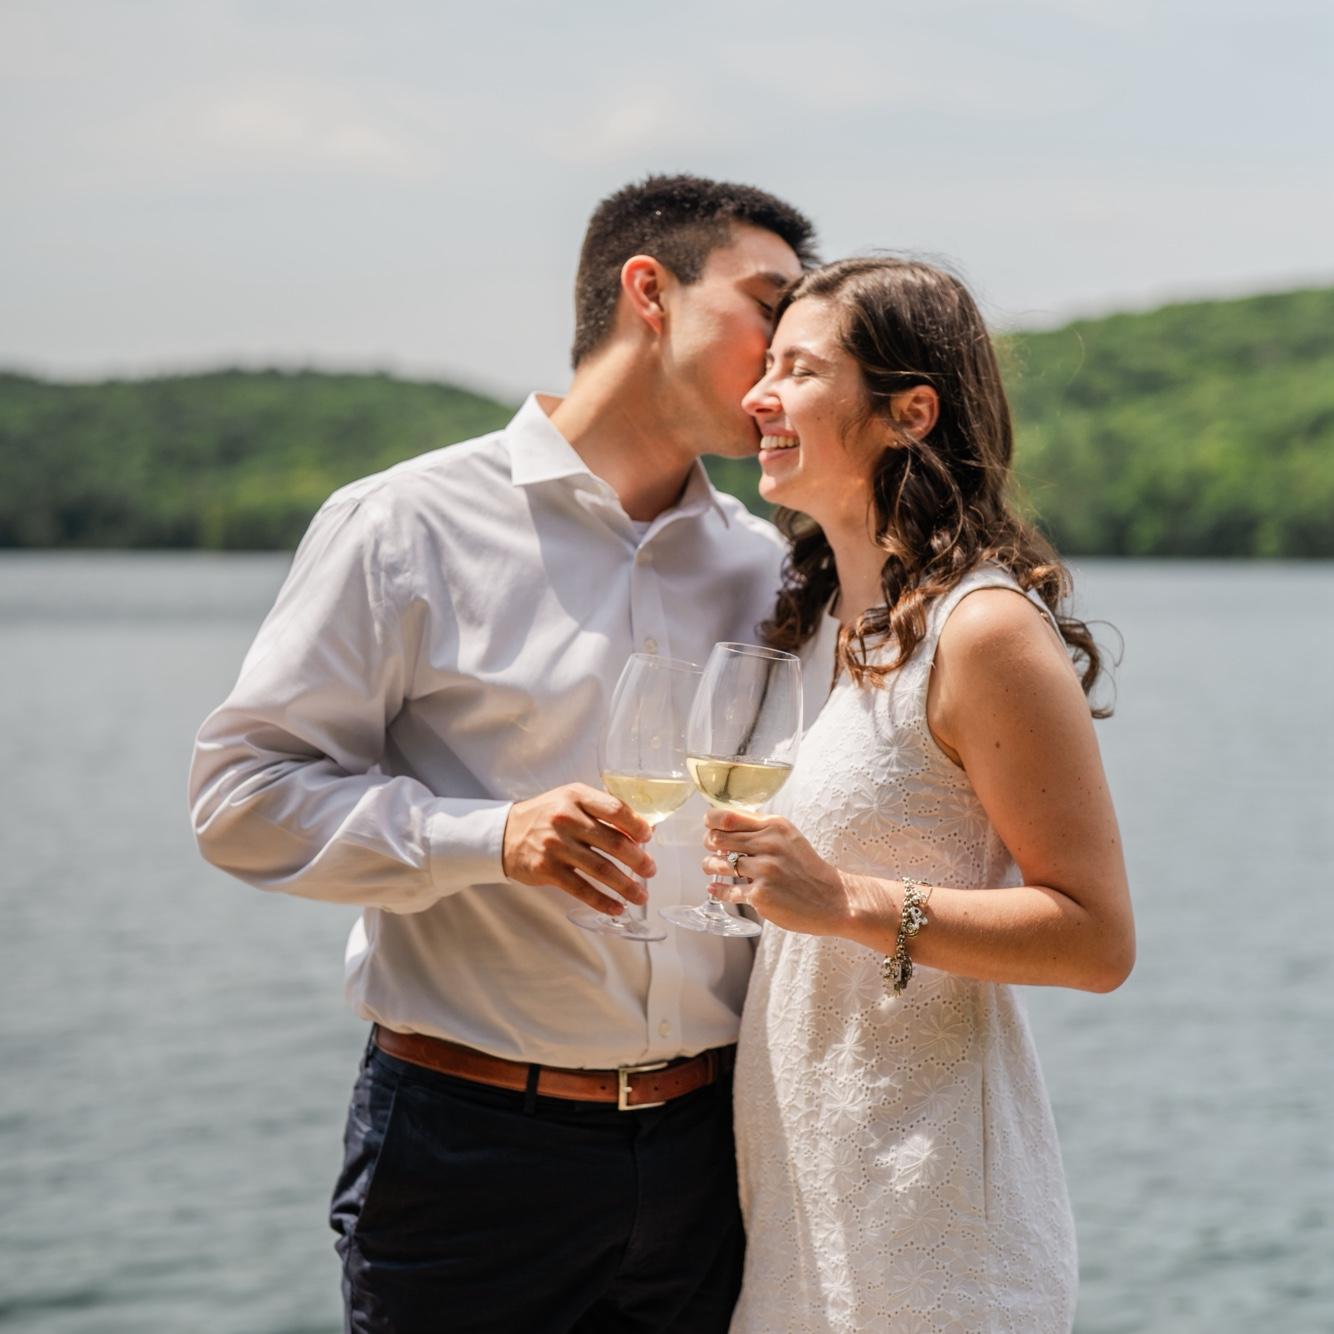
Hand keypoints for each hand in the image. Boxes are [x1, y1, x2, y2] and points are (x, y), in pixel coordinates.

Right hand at [503, 783, 654, 914]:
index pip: (615, 809)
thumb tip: (641, 831)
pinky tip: (617, 908)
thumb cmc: (547, 816)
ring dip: (626, 886)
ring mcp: (556, 846)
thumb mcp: (571, 801)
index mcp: (576, 797)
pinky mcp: (547, 869)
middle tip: (651, 871)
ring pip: (601, 870)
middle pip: (613, 842)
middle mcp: (566, 819)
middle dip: (638, 860)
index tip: (649, 837)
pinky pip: (581, 889)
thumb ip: (601, 811)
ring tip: (641, 896)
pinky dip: (602, 901)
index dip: (637, 825)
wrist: (505, 833)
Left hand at [702, 809, 855, 937]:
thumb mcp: (789, 837)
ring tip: (710, 867)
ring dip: (710, 866)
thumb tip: (725, 825)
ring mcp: (764, 871)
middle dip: (709, 844)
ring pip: (720, 864)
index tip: (708, 826)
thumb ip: (761, 829)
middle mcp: (768, 845)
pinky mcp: (760, 895)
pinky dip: (719, 890)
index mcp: (774, 826)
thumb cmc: (808, 868)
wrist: (833, 899)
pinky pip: (729, 890)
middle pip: (718, 839)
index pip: (727, 817)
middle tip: (710, 848)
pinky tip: (714, 888)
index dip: (711, 821)